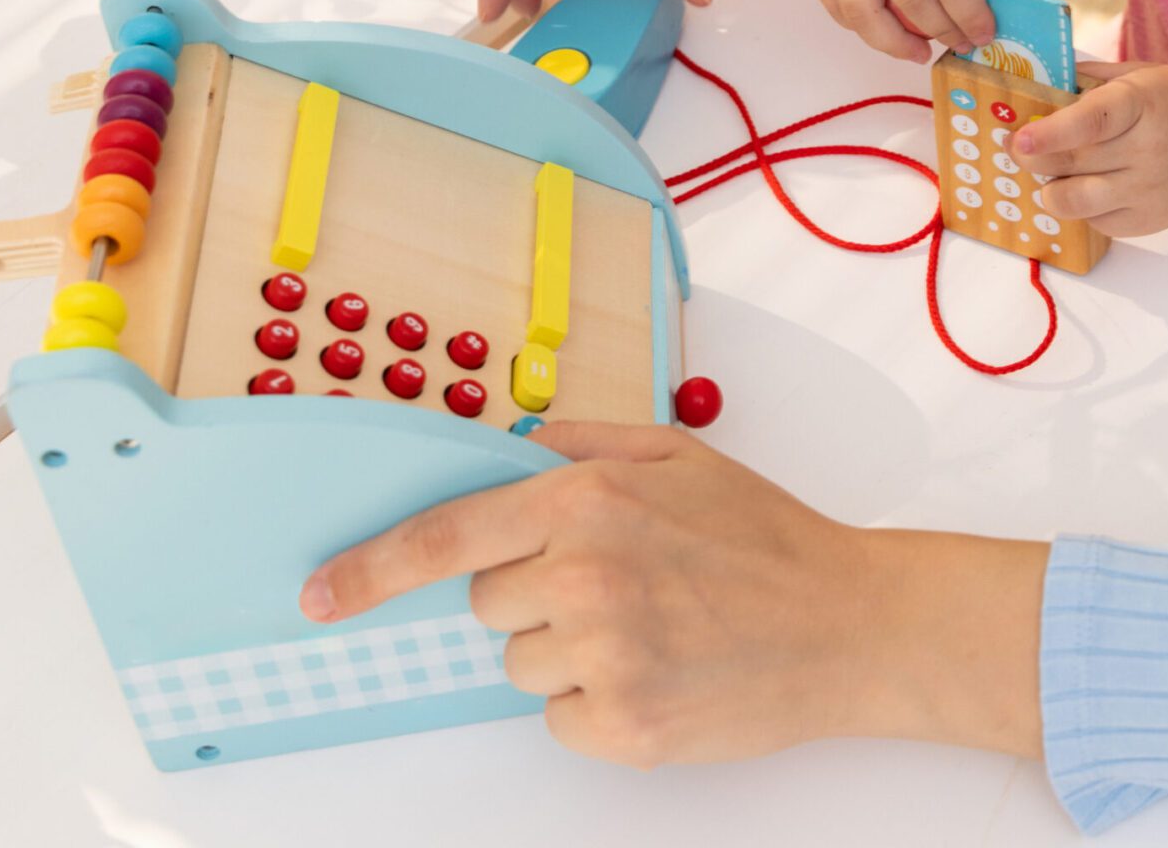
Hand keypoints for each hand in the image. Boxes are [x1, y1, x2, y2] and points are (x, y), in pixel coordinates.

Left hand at [299, 421, 1044, 764]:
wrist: (849, 623)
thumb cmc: (766, 536)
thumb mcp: (677, 453)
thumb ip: (579, 444)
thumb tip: (503, 449)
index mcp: (586, 500)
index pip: (446, 539)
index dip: (369, 572)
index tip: (318, 597)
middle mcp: (584, 575)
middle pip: (484, 604)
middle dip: (532, 595)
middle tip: (619, 584)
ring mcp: (602, 655)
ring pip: (517, 664)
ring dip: (565, 651)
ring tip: (651, 627)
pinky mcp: (623, 724)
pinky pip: (558, 717)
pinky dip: (596, 702)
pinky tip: (660, 670)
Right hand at [807, 0, 998, 58]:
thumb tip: (979, 15)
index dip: (969, 16)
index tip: (982, 35)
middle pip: (910, 2)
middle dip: (941, 32)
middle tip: (959, 44)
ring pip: (863, 14)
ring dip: (895, 44)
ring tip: (919, 51)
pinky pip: (835, 5)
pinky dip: (860, 27)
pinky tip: (886, 30)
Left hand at [1008, 58, 1167, 235]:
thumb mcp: (1139, 74)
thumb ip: (1089, 79)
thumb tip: (1034, 83)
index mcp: (1142, 103)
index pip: (1092, 122)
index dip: (1052, 132)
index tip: (1021, 140)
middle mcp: (1149, 149)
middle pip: (1073, 163)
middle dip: (1035, 161)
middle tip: (1021, 151)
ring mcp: (1151, 190)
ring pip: (1077, 202)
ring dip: (1051, 191)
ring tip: (1051, 176)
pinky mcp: (1152, 221)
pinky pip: (1098, 223)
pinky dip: (1083, 209)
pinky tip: (1090, 188)